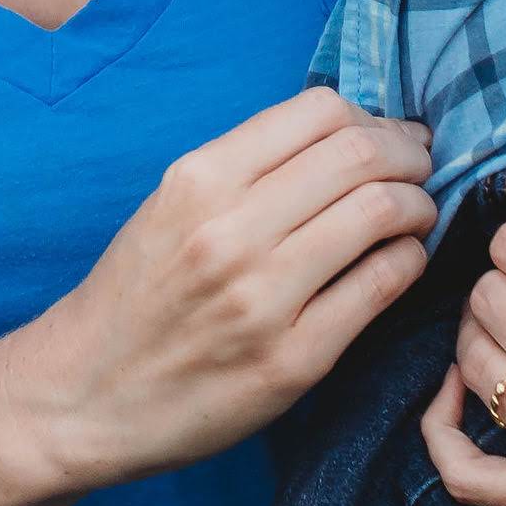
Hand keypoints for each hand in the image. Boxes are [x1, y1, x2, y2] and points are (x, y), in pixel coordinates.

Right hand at [8, 89, 432, 491]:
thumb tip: (346, 136)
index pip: (319, 112)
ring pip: (381, 213)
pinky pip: (381, 285)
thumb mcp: (170, 206)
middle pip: (360, 155)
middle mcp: (230, 230)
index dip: (373, 115)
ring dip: (418, 205)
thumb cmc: (135, 295)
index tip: (388, 135)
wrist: (84, 393)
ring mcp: (264, 297)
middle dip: (409, 154)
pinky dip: (409, 261)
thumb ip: (246, 169)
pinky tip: (401, 261)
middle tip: (420, 168)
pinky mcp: (294, 360)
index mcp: (198, 179)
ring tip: (417, 214)